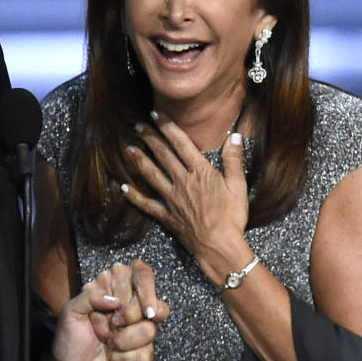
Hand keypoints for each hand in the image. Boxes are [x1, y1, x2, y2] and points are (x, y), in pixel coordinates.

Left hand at [48, 259, 168, 360]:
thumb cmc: (69, 342)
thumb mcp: (71, 313)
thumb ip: (90, 297)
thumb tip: (115, 300)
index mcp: (118, 296)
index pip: (143, 276)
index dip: (148, 289)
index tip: (146, 310)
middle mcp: (135, 316)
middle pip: (155, 311)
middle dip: (126, 328)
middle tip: (105, 334)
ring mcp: (142, 341)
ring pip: (150, 339)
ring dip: (120, 352)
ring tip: (107, 352)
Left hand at [120, 115, 249, 267]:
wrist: (219, 245)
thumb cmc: (232, 217)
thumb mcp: (238, 185)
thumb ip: (234, 159)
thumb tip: (234, 135)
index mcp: (200, 172)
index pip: (181, 143)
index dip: (167, 127)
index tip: (155, 115)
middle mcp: (182, 181)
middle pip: (162, 155)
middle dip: (149, 138)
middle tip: (137, 125)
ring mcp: (172, 198)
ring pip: (151, 175)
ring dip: (138, 160)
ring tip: (127, 149)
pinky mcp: (166, 215)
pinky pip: (146, 204)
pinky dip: (134, 196)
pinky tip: (123, 187)